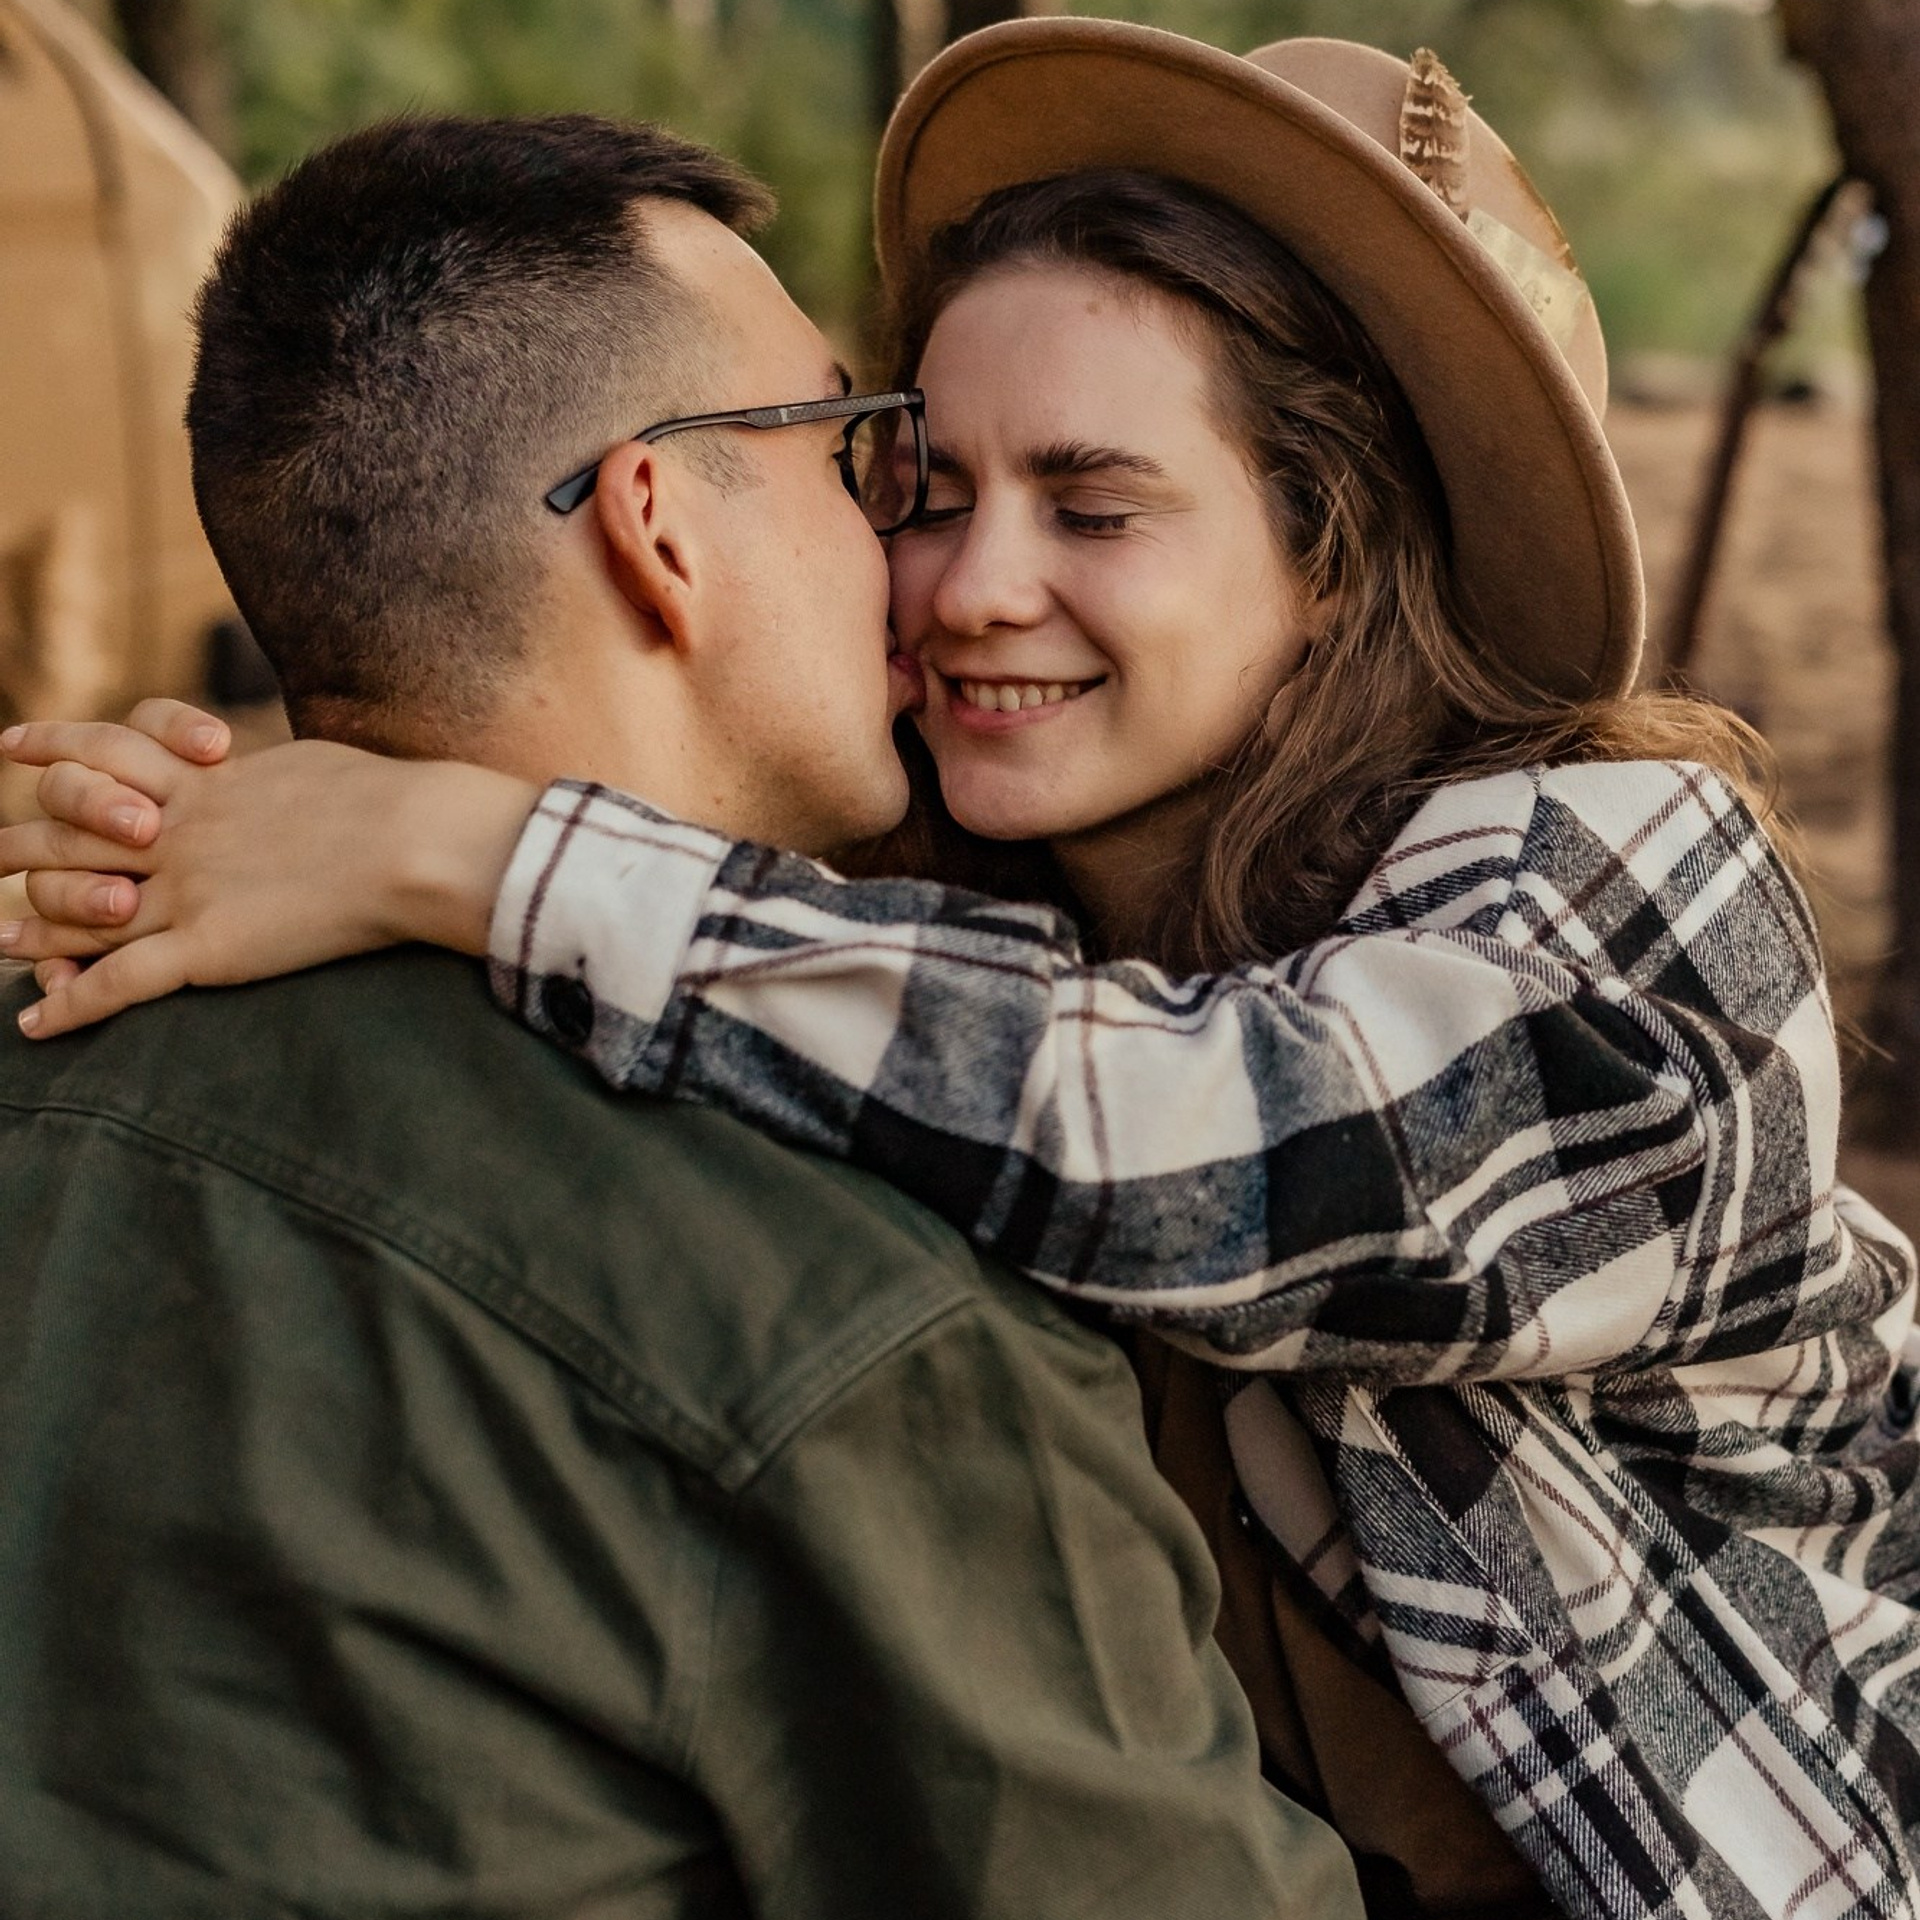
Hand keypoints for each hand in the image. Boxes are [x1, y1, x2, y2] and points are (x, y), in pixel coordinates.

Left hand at [0, 703, 538, 1036]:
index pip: (104, 749)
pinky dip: (70, 1008)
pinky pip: (119, 983)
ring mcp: (186, 890)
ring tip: (1, 943)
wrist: (413, 841)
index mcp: (204, 780)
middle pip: (68, 831)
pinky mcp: (208, 947)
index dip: (54, 746)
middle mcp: (178, 831)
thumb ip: (272, 778)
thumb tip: (273, 780)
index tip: (13, 746)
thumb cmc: (388, 799)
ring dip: (32, 929)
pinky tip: (35, 1027)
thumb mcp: (313, 768)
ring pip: (78, 908)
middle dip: (22, 846)